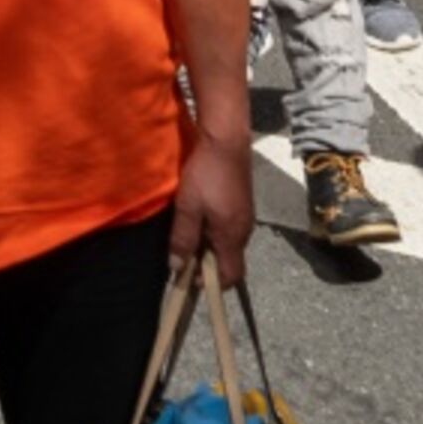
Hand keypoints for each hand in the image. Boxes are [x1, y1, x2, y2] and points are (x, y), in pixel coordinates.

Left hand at [166, 127, 255, 288]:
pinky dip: (214, 231)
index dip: (211, 283)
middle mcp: (244, 230)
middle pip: (229, 260)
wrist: (226, 140)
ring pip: (228, 243)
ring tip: (188, 232)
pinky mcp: (242, 203)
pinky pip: (230, 228)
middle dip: (207, 264)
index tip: (189, 276)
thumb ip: (183, 239)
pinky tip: (199, 216)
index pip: (231, 276)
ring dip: (209, 245)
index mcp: (232, 236)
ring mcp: (245, 216)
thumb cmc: (206, 174)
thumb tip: (177, 267)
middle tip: (183, 253)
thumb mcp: (188, 207)